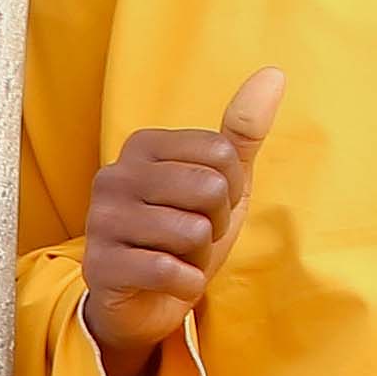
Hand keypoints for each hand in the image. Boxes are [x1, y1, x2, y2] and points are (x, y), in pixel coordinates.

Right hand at [79, 69, 284, 367]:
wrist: (141, 301)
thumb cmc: (182, 236)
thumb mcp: (219, 183)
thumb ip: (242, 132)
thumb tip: (274, 74)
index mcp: (142, 146)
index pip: (222, 154)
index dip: (231, 190)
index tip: (208, 208)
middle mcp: (114, 175)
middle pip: (210, 190)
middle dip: (216, 225)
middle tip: (194, 238)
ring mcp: (102, 220)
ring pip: (193, 234)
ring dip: (200, 258)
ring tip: (177, 259)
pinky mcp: (102, 265)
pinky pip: (172, 271)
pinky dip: (186, 285)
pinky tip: (169, 283)